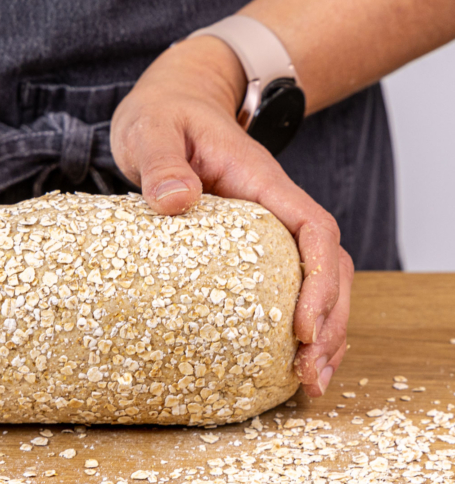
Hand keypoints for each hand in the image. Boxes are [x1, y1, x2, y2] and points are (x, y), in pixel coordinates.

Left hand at [110, 35, 353, 397]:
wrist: (172, 102)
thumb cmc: (164, 115)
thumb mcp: (153, 131)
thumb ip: (162, 162)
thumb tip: (177, 200)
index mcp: (261, 181)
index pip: (313, 230)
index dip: (319, 281)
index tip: (302, 328)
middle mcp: (273, 206)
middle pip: (328, 265)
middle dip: (330, 321)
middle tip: (311, 375)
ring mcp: (265, 226)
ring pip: (316, 278)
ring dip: (323, 329)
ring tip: (312, 380)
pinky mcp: (248, 243)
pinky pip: (286, 280)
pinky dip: (295, 319)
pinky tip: (286, 355)